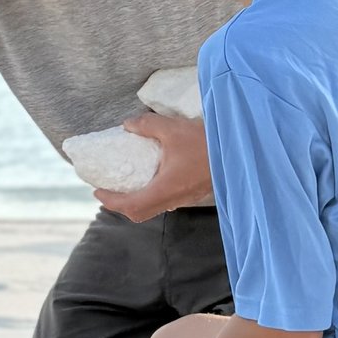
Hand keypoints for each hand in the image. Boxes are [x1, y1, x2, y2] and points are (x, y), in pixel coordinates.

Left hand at [94, 110, 214, 223]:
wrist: (239, 151)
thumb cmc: (206, 142)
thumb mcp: (173, 128)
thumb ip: (147, 125)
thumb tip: (127, 124)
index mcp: (166, 188)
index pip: (131, 205)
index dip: (111, 202)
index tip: (98, 192)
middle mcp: (174, 198)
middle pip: (140, 213)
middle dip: (121, 205)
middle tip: (108, 191)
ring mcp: (184, 198)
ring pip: (153, 208)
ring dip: (136, 201)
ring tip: (125, 186)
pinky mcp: (192, 193)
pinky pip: (165, 201)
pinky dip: (150, 195)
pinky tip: (150, 178)